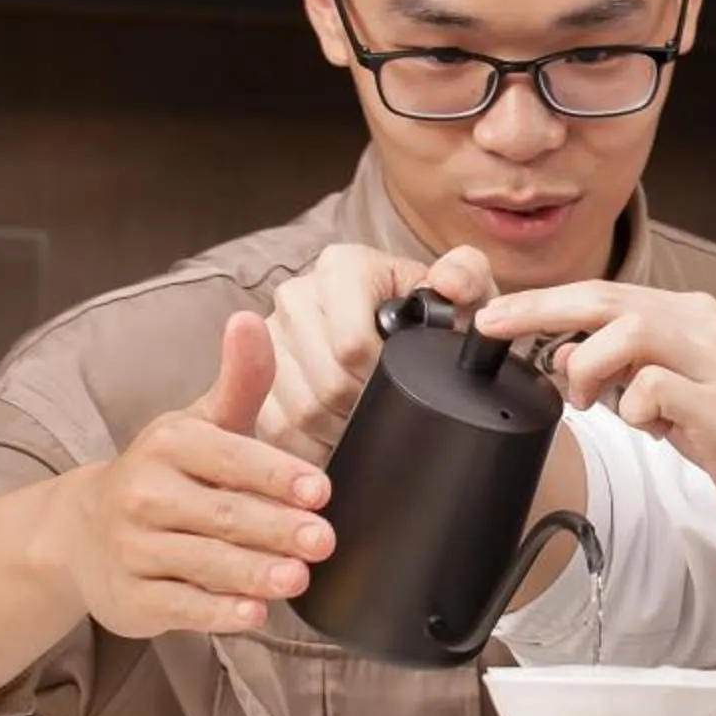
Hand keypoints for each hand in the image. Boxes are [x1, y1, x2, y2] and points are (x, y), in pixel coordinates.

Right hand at [38, 312, 336, 638]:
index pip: (229, 457)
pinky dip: (217, 612)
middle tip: (323, 540)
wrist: (79, 533)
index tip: (320, 489)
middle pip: (222, 514)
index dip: (275, 474)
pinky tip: (252, 613)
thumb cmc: (166, 472)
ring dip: (253, 573)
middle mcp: (146, 495)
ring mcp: (135, 549)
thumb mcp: (203, 423)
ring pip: (204, 562)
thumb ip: (241, 379)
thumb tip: (250, 319)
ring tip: (297, 578)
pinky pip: (181, 606)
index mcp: (170, 444)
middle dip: (276, 528)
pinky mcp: (132, 598)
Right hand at [261, 242, 496, 464]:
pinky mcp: (248, 377)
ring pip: (300, 411)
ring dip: (339, 432)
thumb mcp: (462, 291)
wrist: (404, 332)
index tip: (405, 388)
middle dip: (365, 410)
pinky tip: (336, 441)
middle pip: (326, 384)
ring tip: (367, 428)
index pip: (351, 345)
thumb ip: (466, 276)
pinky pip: (274, 427)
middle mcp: (296, 297)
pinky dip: (309, 447)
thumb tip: (448, 283)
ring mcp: (268, 337)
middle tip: (389, 416)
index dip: (383, 379)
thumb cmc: (433, 316)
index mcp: (341, 268)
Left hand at [471, 282, 715, 551]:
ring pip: (628, 330)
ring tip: (587, 402)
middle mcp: (707, 328)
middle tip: (492, 327)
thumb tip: (567, 358)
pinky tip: (648, 429)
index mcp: (697, 319)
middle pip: (607, 299)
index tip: (496, 318)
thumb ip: (630, 376)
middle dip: (539, 310)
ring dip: (588, 365)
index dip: (545, 303)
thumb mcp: (680, 401)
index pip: (606, 295)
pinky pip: (654, 388)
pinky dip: (634, 408)